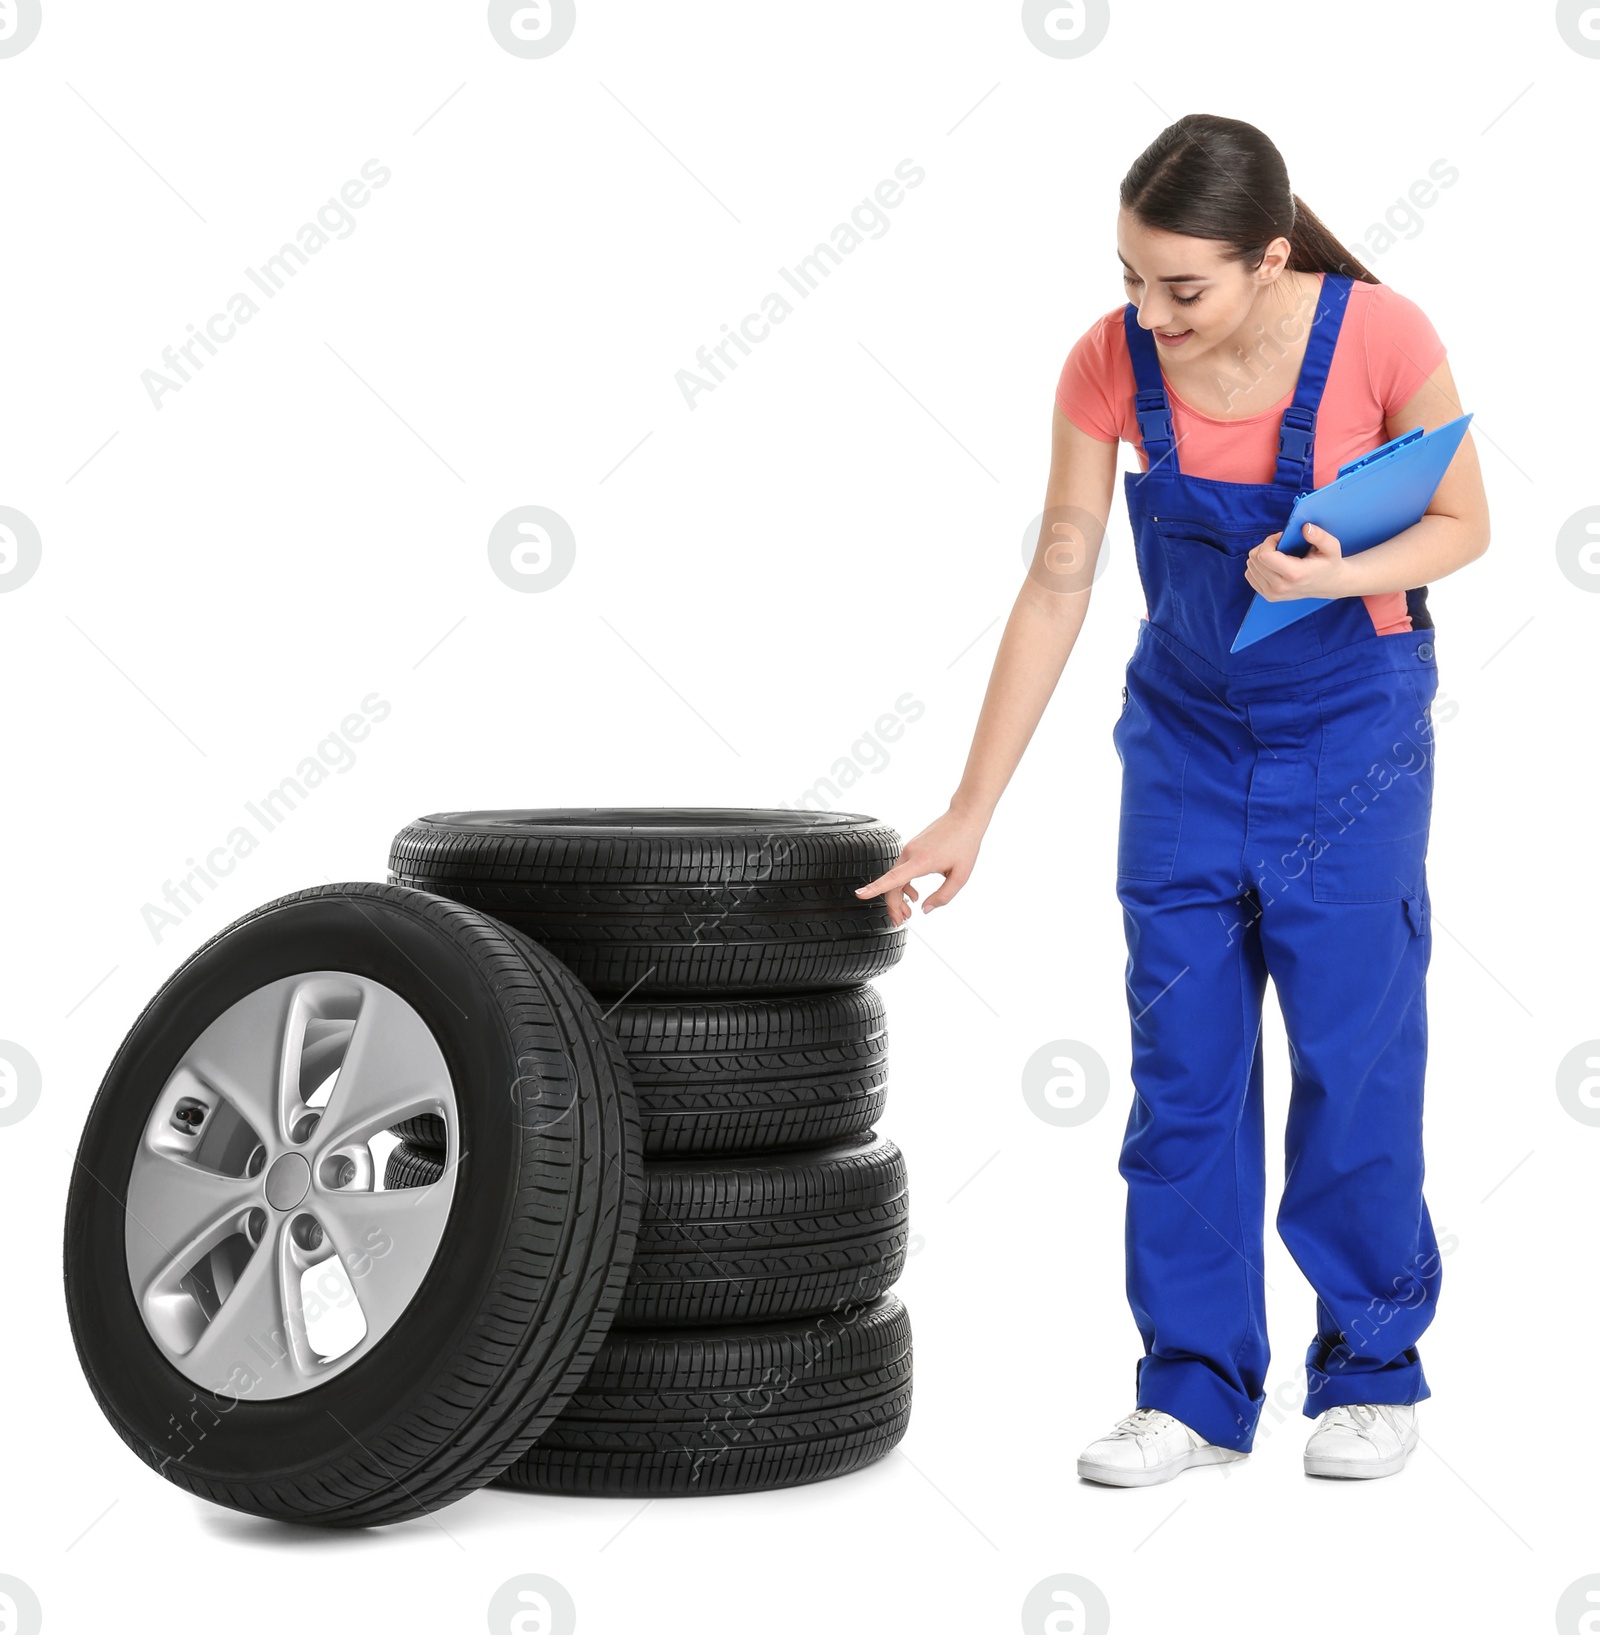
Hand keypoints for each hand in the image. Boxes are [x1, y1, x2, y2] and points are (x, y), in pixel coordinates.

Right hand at [854, 807, 985, 927]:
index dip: (874, 888)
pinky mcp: (912, 847)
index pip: (892, 878)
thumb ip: (943, 896)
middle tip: (900, 921)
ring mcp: (909, 849)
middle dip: (893, 906)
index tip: (860, 894)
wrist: (965, 818)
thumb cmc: (964, 843)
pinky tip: (913, 894)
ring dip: (899, 896)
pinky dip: (903, 884)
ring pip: (895, 877)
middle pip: (892, 884)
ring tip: (908, 911)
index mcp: (921, 860)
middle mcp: (910, 853)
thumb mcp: (960, 876)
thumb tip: (926, 909)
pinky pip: (900, 869)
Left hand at [1244, 523, 1347, 600]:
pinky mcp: (1268, 596)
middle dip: (1265, 546)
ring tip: (1279, 555)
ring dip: (1261, 556)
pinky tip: (1273, 564)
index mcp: (1294, 575)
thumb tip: (1305, 527)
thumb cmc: (1329, 563)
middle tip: (1281, 545)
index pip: (1264, 555)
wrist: (1330, 584)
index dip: (1269, 541)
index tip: (1281, 538)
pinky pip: (1250, 575)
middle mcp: (1280, 587)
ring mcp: (1272, 594)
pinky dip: (1258, 566)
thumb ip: (1320, 536)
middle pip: (1255, 559)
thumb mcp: (1331, 547)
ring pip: (1251, 566)